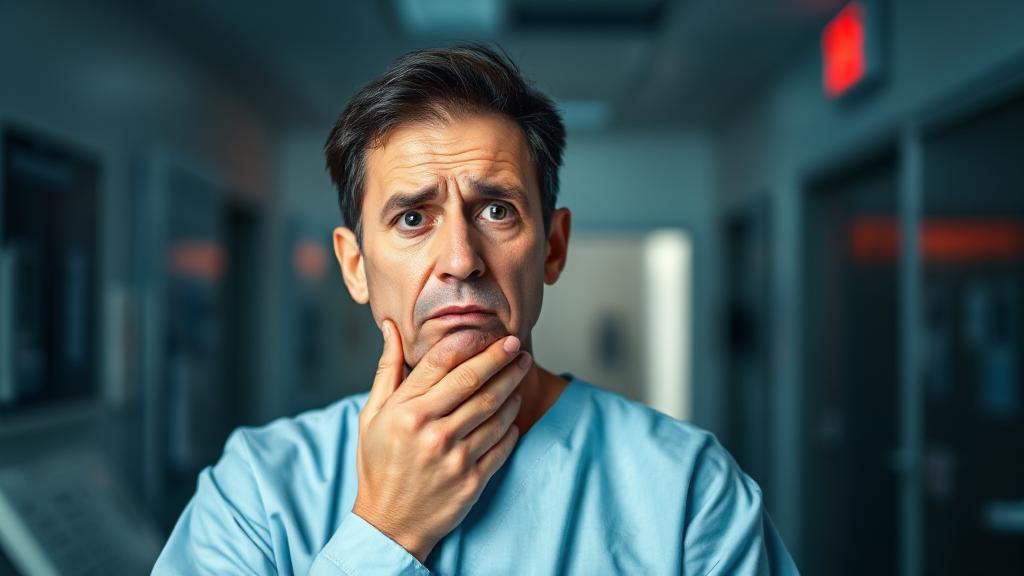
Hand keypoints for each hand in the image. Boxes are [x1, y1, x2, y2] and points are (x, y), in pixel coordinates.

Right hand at [351, 320, 531, 562]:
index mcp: (404, 411)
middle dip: (500, 358)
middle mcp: (430, 430)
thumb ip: (387, 370)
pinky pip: (502, 444)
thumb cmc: (379, 465)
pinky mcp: (472, 480)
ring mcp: (453, 456)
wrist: (389, 524)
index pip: (443, 362)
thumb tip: (391, 327)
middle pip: (474, 381)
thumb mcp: (372, 416)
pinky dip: (511, 425)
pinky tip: (514, 413)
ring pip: (493, 410)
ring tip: (520, 373)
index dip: (471, 342)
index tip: (490, 333)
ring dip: (511, 388)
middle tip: (516, 345)